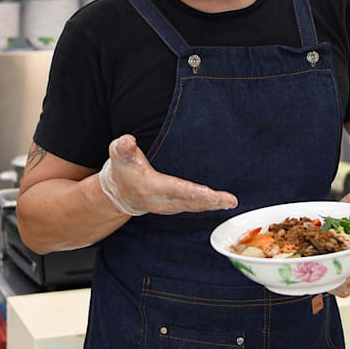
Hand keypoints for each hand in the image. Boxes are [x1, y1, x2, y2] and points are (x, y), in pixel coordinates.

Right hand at [98, 134, 237, 215]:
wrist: (119, 193)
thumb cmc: (122, 170)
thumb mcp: (118, 155)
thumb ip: (123, 147)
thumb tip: (127, 141)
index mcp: (151, 187)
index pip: (175, 189)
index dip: (192, 192)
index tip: (210, 193)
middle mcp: (162, 200)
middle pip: (190, 201)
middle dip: (211, 201)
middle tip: (230, 200)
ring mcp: (170, 206)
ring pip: (194, 206)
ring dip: (214, 205)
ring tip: (231, 202)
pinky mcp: (176, 206)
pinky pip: (194, 207)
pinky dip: (209, 206)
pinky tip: (223, 203)